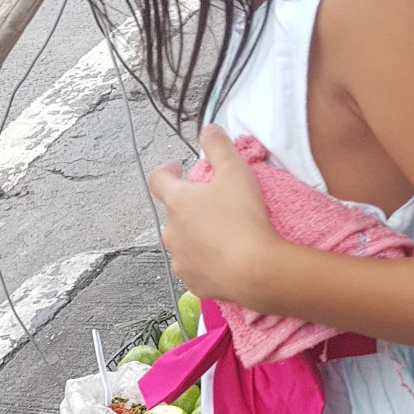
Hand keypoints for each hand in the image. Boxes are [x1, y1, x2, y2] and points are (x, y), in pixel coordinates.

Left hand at [148, 126, 282, 305]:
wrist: (255, 271)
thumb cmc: (243, 220)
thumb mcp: (235, 171)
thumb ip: (218, 146)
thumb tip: (208, 130)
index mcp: (177, 203)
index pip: (157, 179)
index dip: (166, 170)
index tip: (177, 168)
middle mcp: (171, 233)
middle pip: (173, 214)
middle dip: (189, 207)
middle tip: (214, 204)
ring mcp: (181, 261)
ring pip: (183, 243)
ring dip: (196, 235)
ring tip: (222, 234)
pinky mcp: (194, 283)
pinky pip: (195, 267)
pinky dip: (205, 261)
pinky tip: (224, 257)